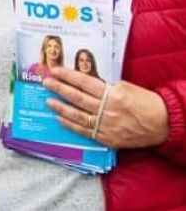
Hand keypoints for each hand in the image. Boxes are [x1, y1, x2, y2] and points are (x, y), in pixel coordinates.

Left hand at [44, 68, 169, 148]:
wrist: (164, 124)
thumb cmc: (146, 103)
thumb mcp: (126, 87)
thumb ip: (106, 86)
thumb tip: (86, 83)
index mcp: (113, 94)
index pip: (85, 83)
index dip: (68, 76)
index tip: (55, 71)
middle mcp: (107, 110)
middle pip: (77, 98)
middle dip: (59, 89)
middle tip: (46, 83)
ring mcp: (106, 126)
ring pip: (77, 115)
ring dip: (60, 107)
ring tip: (48, 101)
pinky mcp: (107, 138)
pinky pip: (84, 131)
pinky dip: (70, 125)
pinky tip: (59, 118)